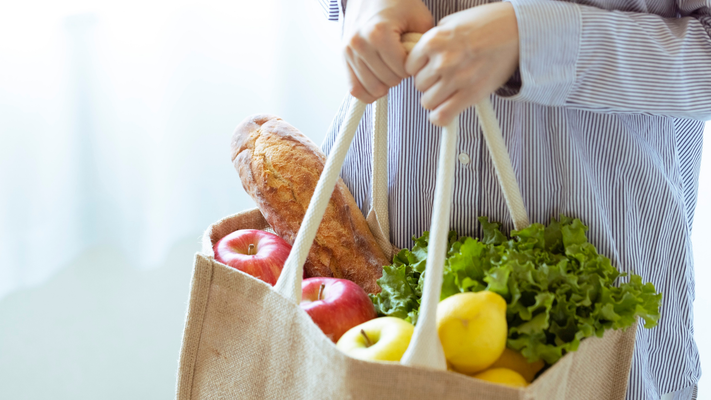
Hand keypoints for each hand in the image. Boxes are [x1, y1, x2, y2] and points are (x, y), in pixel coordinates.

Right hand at [343, 0, 432, 102]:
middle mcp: (360, 43)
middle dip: (399, 76)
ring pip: (372, 88)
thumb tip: (424, 67)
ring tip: (389, 70)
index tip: (412, 58)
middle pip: (387, 81)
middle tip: (401, 63)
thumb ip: (424, 43)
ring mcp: (349, 51)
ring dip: (385, 84)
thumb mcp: (418, 17)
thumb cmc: (395, 2)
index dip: (411, 69)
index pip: (400, 70)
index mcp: (378, 33)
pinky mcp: (343, 57)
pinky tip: (378, 84)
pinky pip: (354, 89)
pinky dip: (368, 92)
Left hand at [405, 3, 518, 125]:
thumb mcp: (452, 22)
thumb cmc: (489, 24)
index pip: (409, 66)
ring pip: (428, 101)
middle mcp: (442, 60)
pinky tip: (445, 111)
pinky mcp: (471, 94)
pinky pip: (442, 116)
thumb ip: (434, 40)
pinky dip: (441, 117)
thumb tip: (421, 55)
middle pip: (419, 84)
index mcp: (434, 41)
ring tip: (449, 91)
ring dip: (436, 99)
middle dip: (429, 83)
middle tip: (443, 78)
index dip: (419, 69)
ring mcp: (456, 79)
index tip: (427, 69)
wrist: (517, 31)